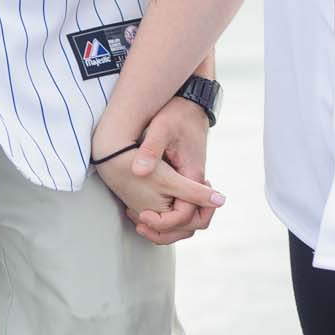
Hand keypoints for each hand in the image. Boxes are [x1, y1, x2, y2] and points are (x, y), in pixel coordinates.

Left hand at [127, 98, 220, 245]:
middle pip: (192, 224)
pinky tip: (143, 208)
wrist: (190, 102)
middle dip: (166, 233)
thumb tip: (138, 171)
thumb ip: (150, 151)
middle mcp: (196, 183)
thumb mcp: (161, 128)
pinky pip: (180, 205)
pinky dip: (165, 214)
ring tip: (139, 221)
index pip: (186, 215)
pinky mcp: (184, 178)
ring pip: (187, 218)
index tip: (142, 215)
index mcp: (193, 176)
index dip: (164, 222)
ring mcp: (191, 182)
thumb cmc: (177, 114)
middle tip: (141, 227)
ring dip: (166, 227)